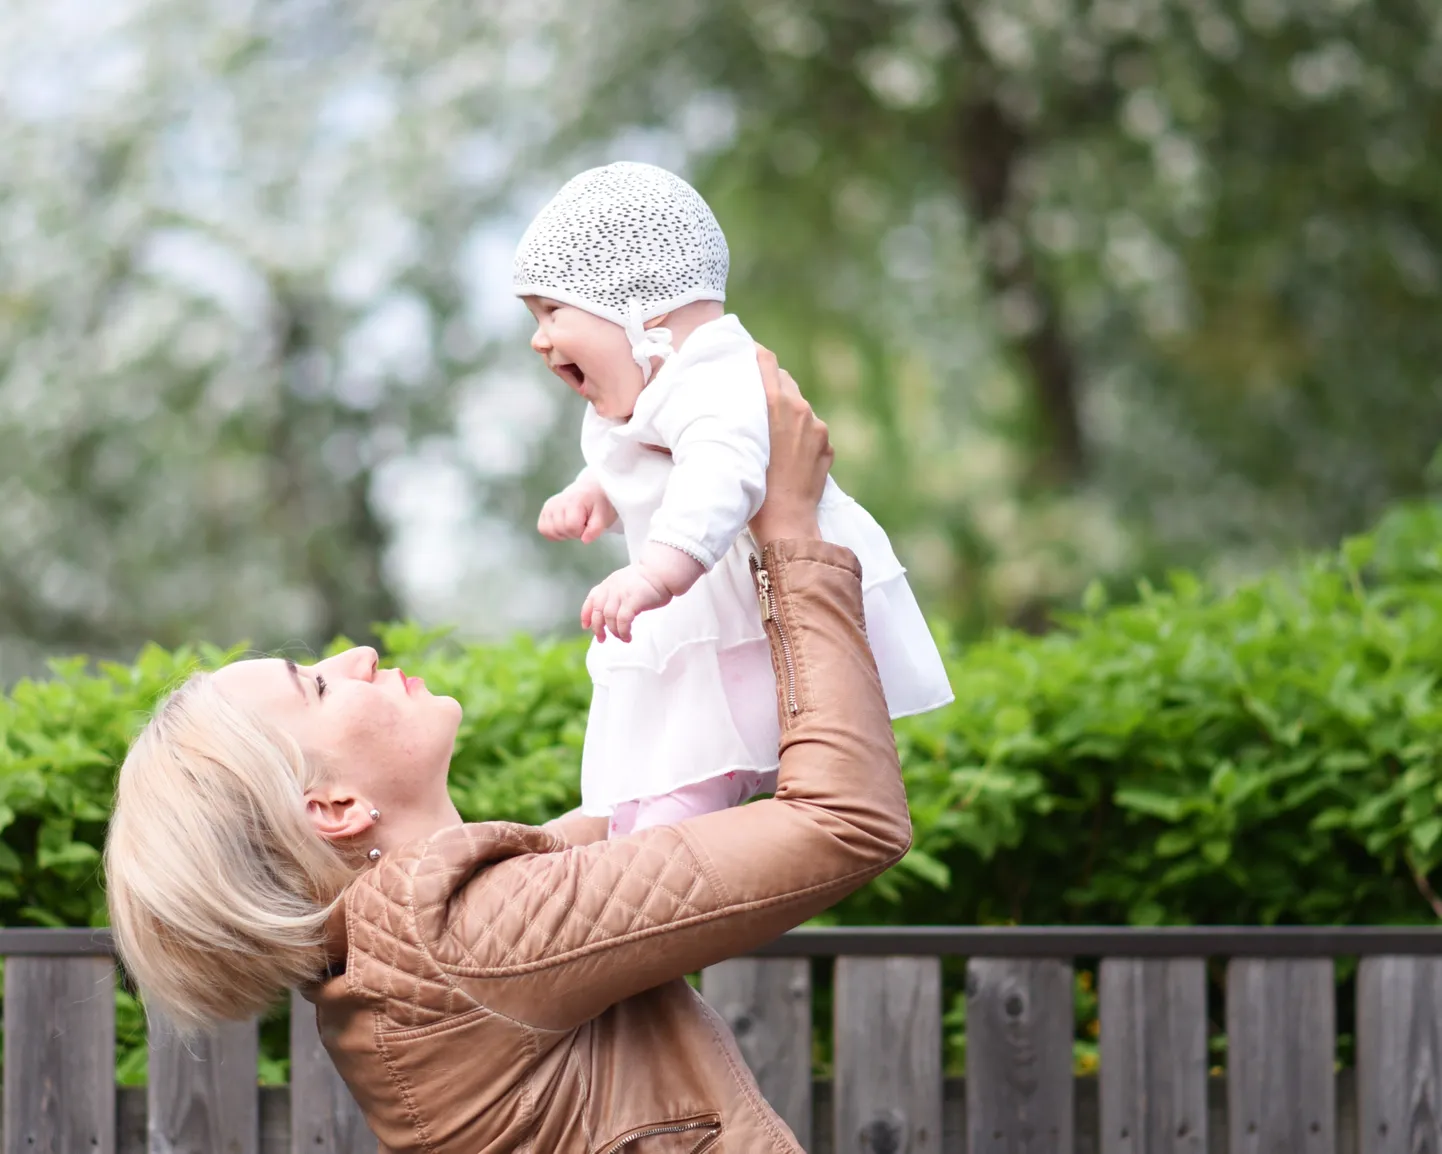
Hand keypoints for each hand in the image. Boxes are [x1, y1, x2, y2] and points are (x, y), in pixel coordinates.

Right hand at [538, 478, 615, 542]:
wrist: (590, 491)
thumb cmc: (598, 505)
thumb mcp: (604, 516)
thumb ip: (596, 529)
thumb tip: (584, 541)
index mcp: (574, 501)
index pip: (571, 526)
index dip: (581, 531)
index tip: (588, 525)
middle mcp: (558, 501)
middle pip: (560, 530)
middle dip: (573, 533)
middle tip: (582, 524)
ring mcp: (549, 505)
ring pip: (549, 531)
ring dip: (563, 534)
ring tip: (573, 525)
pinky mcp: (545, 510)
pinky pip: (542, 529)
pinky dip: (553, 533)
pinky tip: (564, 528)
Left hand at [582, 564, 670, 642]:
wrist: (661, 573)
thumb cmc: (647, 581)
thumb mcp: (624, 583)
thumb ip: (614, 594)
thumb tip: (607, 615)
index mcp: (608, 583)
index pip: (591, 599)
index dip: (586, 614)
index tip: (586, 626)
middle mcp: (611, 588)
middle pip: (598, 611)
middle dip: (598, 628)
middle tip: (602, 639)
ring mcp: (621, 593)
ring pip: (609, 618)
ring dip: (614, 631)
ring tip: (622, 638)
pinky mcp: (632, 600)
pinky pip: (623, 621)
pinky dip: (623, 631)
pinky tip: (627, 636)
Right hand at [749, 345, 831, 544]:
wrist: (788, 523)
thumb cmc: (754, 490)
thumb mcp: (740, 445)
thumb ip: (746, 416)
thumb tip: (741, 402)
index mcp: (778, 404)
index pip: (767, 363)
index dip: (756, 354)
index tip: (746, 351)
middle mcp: (802, 410)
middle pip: (786, 382)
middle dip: (771, 384)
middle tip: (752, 394)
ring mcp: (818, 429)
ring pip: (800, 408)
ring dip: (786, 412)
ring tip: (770, 431)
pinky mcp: (827, 447)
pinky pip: (811, 431)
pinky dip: (800, 436)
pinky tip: (787, 454)